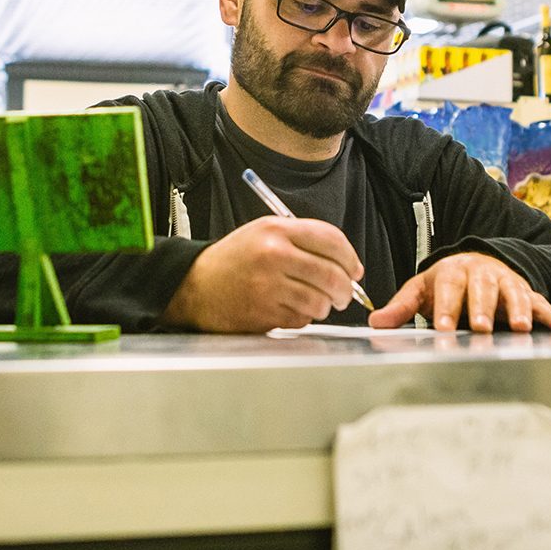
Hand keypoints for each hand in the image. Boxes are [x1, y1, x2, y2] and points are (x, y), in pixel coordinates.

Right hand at [163, 216, 363, 332]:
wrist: (195, 285)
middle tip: (345, 294)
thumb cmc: (234, 260)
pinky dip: (303, 318)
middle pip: (332, 274)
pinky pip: (302, 319)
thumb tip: (346, 262)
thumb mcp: (264, 233)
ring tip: (316, 303)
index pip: (331, 240)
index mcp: (276, 230)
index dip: (350, 257)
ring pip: (320, 301)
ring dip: (325, 306)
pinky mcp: (264, 312)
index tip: (355, 269)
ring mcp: (269, 285)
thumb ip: (303, 241)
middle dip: (346, 289)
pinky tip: (290, 310)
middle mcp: (274, 254)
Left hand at [368, 252, 550, 333]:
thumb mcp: (422, 290)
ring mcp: (505, 281)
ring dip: (518, 310)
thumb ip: (401, 307)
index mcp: (453, 271)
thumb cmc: (447, 282)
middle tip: (481, 327)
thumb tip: (375, 323)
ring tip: (522, 328)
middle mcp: (481, 273)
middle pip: (482, 289)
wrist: (476, 263)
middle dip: (482, 308)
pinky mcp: (525, 291)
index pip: (448, 289)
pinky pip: (540, 302)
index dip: (445, 309)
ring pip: (513, 293)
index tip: (442, 328)